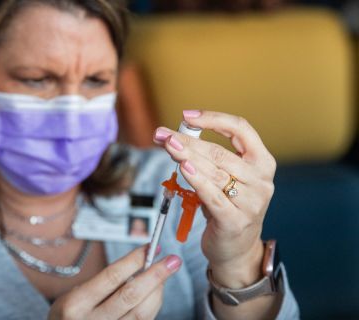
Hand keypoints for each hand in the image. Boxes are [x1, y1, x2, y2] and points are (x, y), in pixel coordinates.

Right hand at [48, 246, 181, 319]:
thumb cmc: (72, 315)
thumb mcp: (77, 295)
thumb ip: (106, 283)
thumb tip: (142, 265)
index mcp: (75, 305)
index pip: (111, 276)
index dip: (135, 260)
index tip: (151, 248)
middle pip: (131, 296)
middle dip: (156, 275)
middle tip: (173, 261)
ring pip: (142, 314)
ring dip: (157, 292)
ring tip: (162, 277)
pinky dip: (152, 307)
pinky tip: (153, 296)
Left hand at [154, 110, 275, 287]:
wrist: (236, 248)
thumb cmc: (227, 206)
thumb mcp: (224, 178)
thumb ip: (207, 158)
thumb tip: (174, 136)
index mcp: (262, 163)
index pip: (241, 129)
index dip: (213, 119)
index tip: (187, 115)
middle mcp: (261, 181)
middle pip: (220, 152)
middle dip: (188, 141)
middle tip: (163, 134)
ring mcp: (251, 203)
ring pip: (213, 172)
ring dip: (186, 156)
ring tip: (167, 145)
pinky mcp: (235, 221)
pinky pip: (211, 195)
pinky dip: (196, 179)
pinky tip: (183, 167)